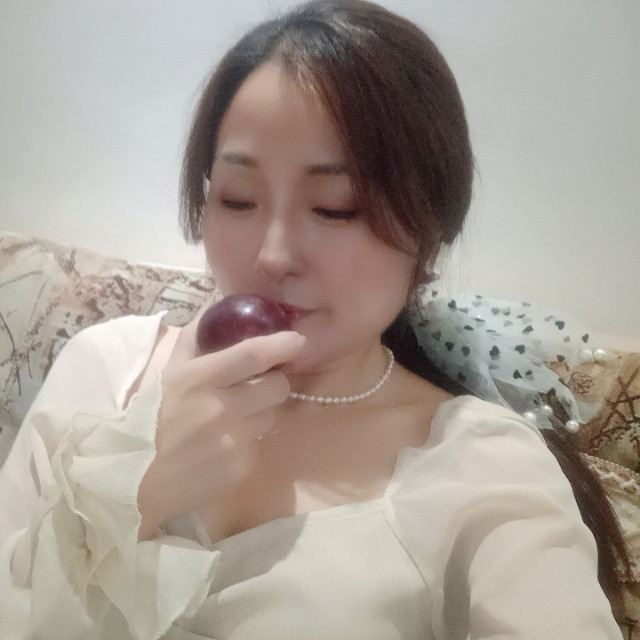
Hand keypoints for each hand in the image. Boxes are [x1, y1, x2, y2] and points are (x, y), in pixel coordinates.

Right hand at [137, 318, 304, 537]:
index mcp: (198, 379)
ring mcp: (231, 439)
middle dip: (276, 381)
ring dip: (264, 410)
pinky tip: (233, 439)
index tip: (296, 340)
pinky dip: (254, 436)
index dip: (280, 344)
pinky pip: (263, 440)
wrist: (151, 478)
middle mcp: (217, 407)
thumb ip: (193, 339)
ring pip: (273, 413)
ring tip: (240, 414)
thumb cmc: (164, 417)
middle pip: (275, 385)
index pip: (251, 355)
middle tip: (261, 383)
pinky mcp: (241, 463)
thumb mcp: (171, 373)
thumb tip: (217, 307)